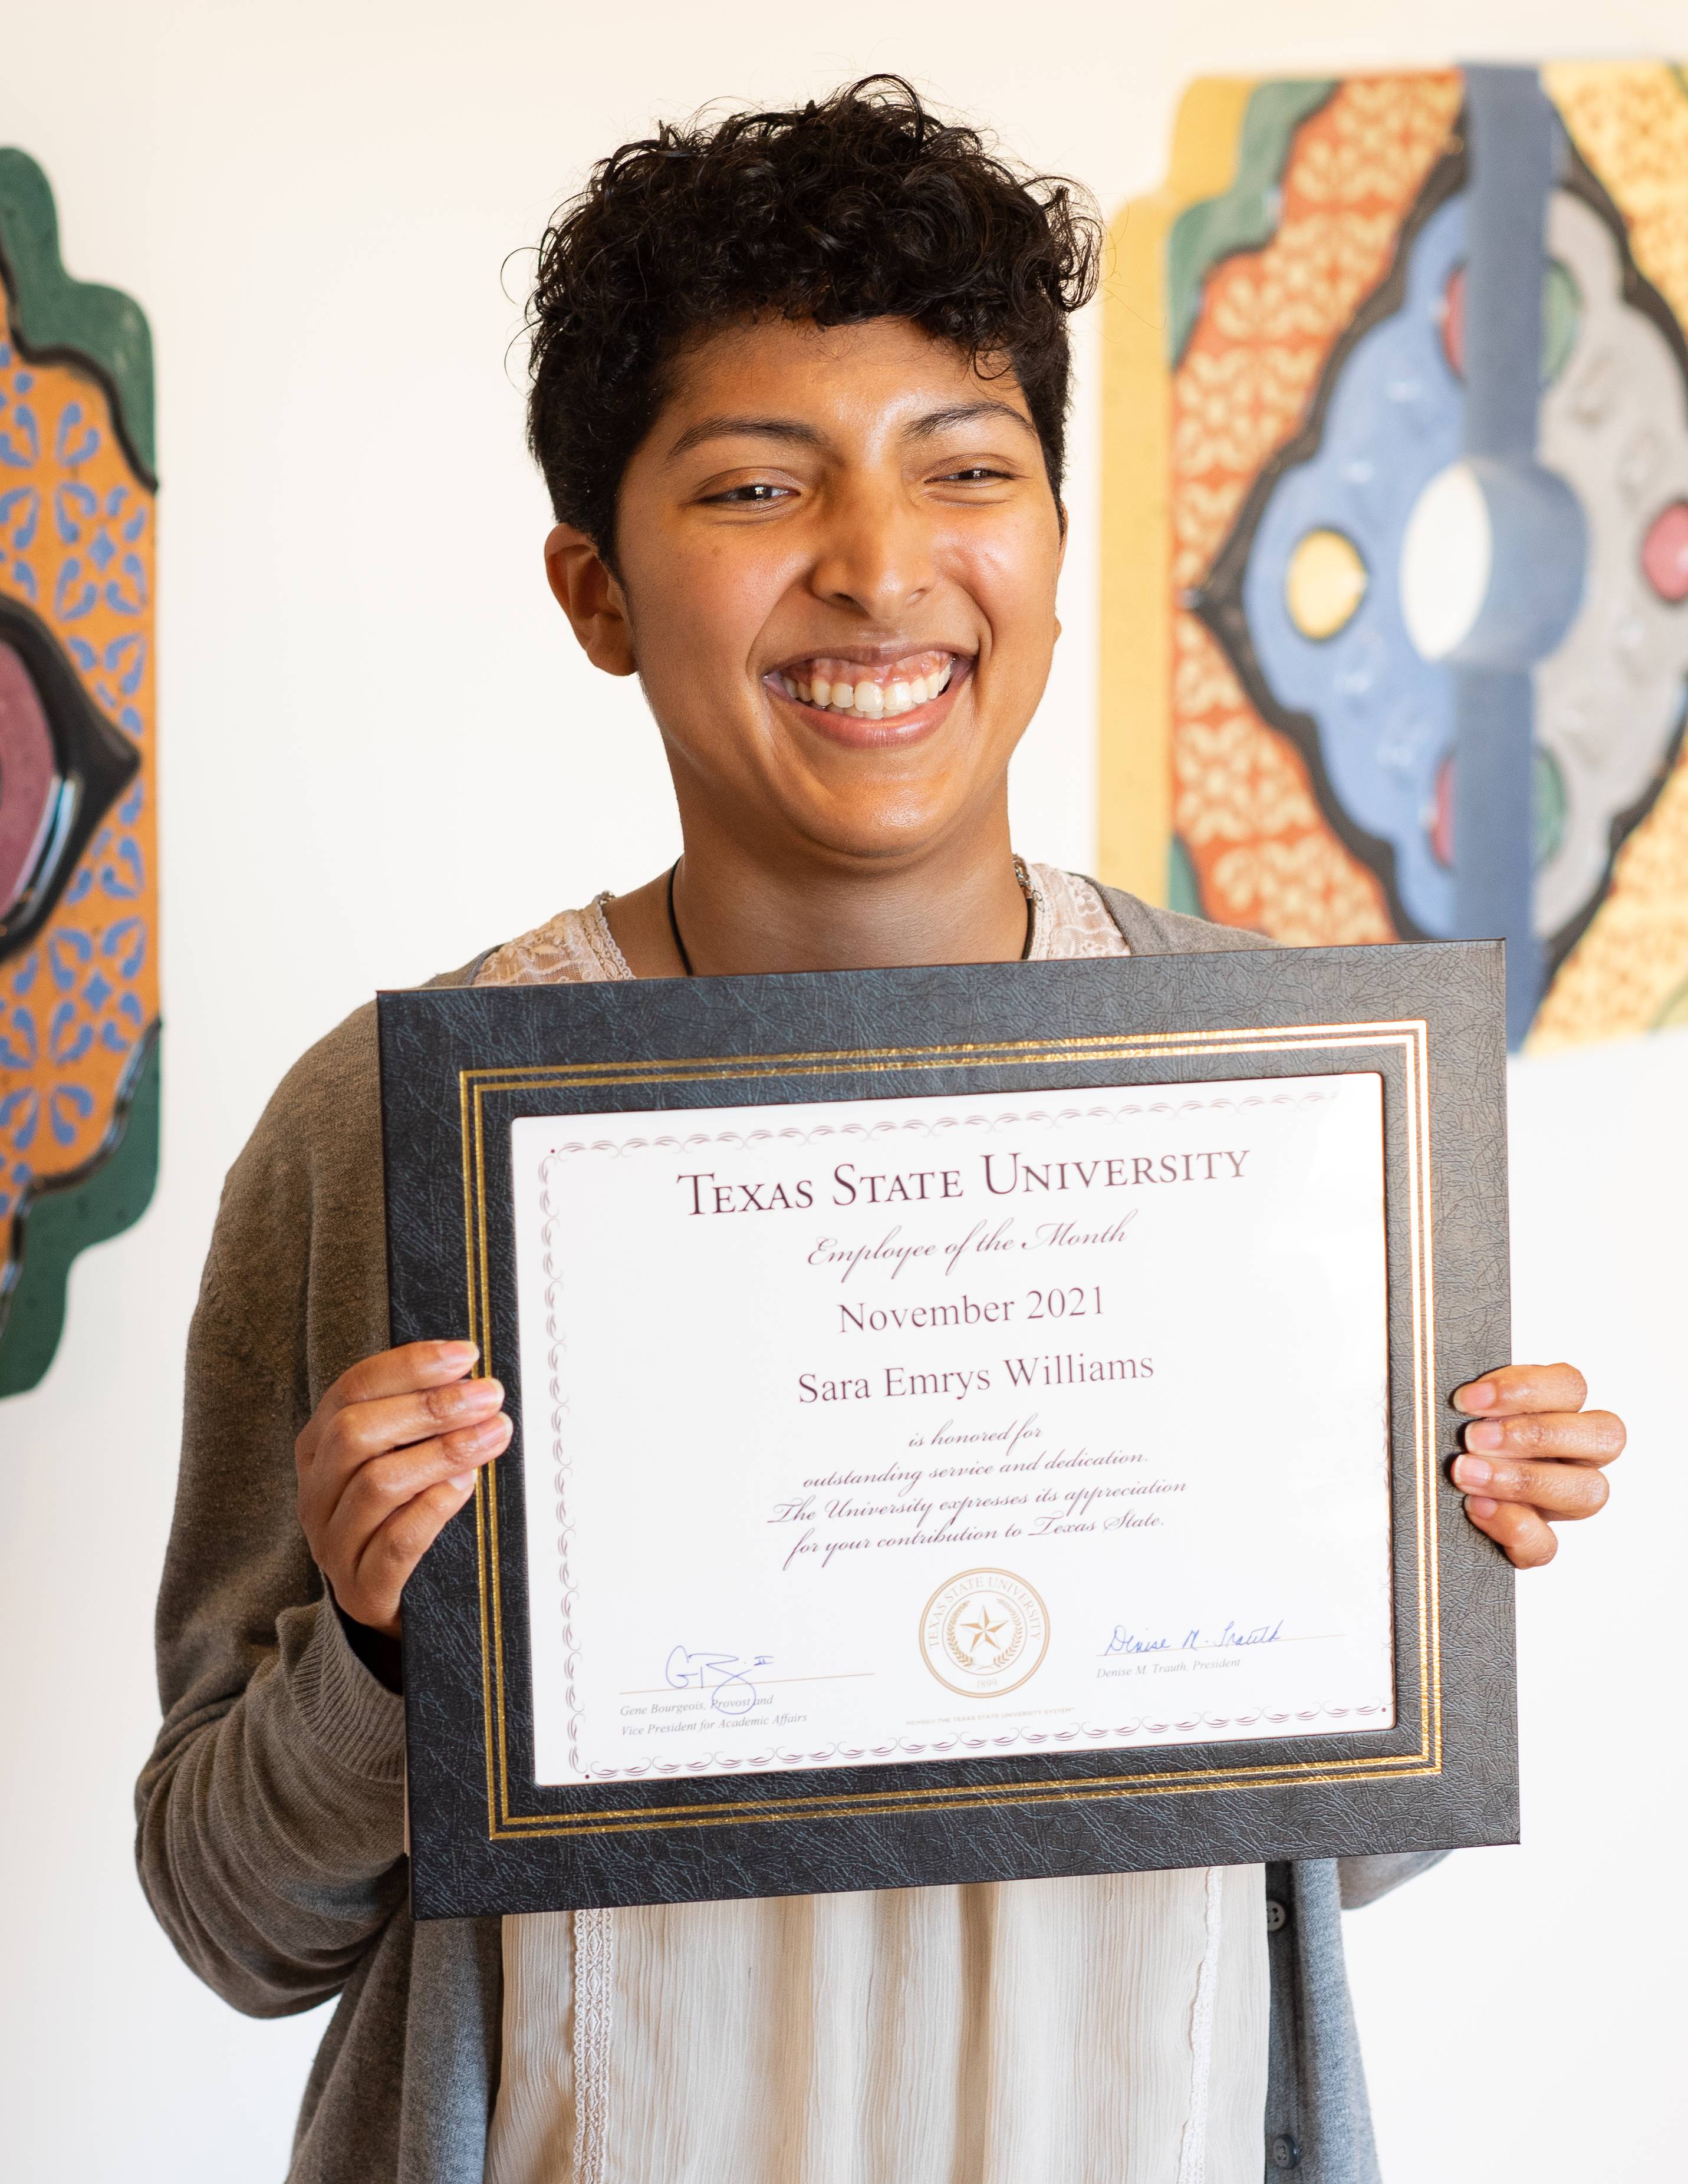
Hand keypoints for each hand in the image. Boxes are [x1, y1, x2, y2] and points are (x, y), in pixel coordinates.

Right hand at [295, 1340, 511, 1636]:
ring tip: (493, 1435)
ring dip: (443, 1452)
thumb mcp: (399, 1460)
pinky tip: (467, 1486)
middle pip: (356, 1433)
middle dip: (430, 1407)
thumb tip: (471, 1374)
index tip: (465, 1354)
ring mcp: (334, 1546)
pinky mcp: (363, 1591)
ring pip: (377, 1484)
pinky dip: (433, 1509)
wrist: (395, 1608)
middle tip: (488, 1395)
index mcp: (319, 1450)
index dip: (409, 1366)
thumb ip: (417, 1420)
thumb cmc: (402, 1517)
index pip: (352, 1389)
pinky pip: (395, 1544)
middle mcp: (317, 1494)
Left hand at [1451, 1363, 1622, 1568]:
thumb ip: (1472, 1399)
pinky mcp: (1538, 1544)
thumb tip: (1461, 1394)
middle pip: (1604, 1435)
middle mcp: (1574, 1455)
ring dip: (1524, 1479)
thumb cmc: (1445, 1441)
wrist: (1419, 1499)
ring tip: (1467, 1472)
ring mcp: (1562, 1502)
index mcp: (1557, 1410)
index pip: (1571, 1387)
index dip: (1523, 1389)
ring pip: (1589, 1492)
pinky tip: (1476, 1508)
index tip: (1466, 1399)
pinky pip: (1547, 1545)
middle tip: (1472, 1438)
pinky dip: (1513, 1527)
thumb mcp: (1457, 1413)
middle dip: (1535, 1434)